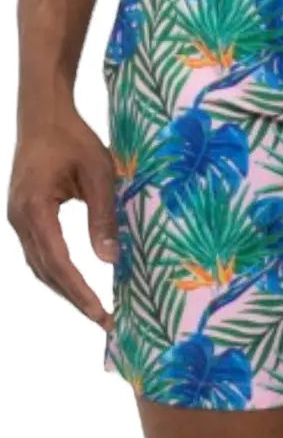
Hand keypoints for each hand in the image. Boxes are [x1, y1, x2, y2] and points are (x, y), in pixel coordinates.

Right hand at [7, 107, 117, 330]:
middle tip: (105, 321)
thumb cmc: (74, 139)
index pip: (58, 263)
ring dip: (65, 289)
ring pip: (39, 266)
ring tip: (95, 310)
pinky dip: (58, 272)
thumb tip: (110, 260)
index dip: (80, 291)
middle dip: (75, 299)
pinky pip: (40, 252)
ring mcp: (18, 218)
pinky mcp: (24, 215)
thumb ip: (103, 216)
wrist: (44, 116)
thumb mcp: (100, 173)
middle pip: (46, 272)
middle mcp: (19, 219)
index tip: (101, 313)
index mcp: (35, 209)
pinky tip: (78, 283)